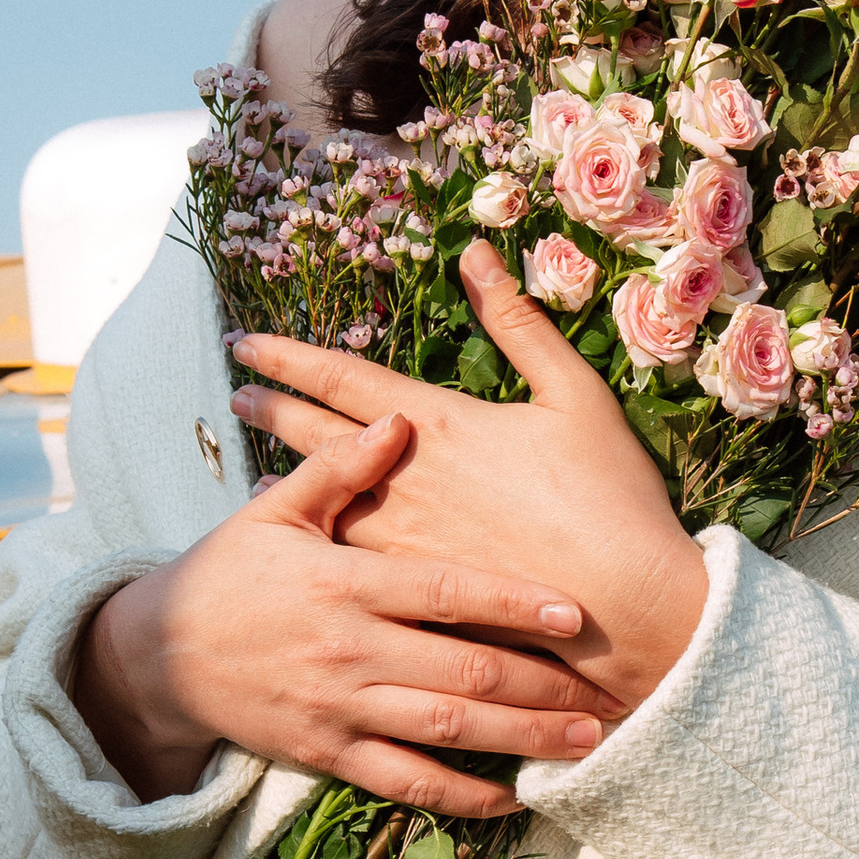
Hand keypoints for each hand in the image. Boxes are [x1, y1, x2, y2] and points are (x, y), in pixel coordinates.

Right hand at [73, 400, 611, 813]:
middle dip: (541, 686)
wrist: (158, 656)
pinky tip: (512, 799)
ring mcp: (340, 710)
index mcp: (345, 585)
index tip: (575, 612)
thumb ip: (341, 470)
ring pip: (446, 733)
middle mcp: (349, 652)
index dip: (513, 603)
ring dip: (521, 742)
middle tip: (608, 693)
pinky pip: (405, 784)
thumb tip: (400, 421)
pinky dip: (461, 797)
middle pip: (463, 672)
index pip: (445, 594)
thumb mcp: (275, 511)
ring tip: (584, 743)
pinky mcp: (328, 756)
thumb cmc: (228, 573)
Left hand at [229, 244, 708, 720]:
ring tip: (249, 468)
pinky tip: (301, 542)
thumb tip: (477, 252)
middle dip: (272, 410)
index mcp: (439, 424)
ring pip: (321, 500)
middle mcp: (404, 479)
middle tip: (236, 395)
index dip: (287, 358)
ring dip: (282, 477)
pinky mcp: (411, 591)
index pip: (342, 378)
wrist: (623, 606)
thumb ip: (518, 321)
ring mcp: (401, 539)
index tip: (245, 345)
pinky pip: (343, 556)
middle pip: (316, 435)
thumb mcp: (572, 393)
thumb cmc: (608, 496)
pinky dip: (316, 539)